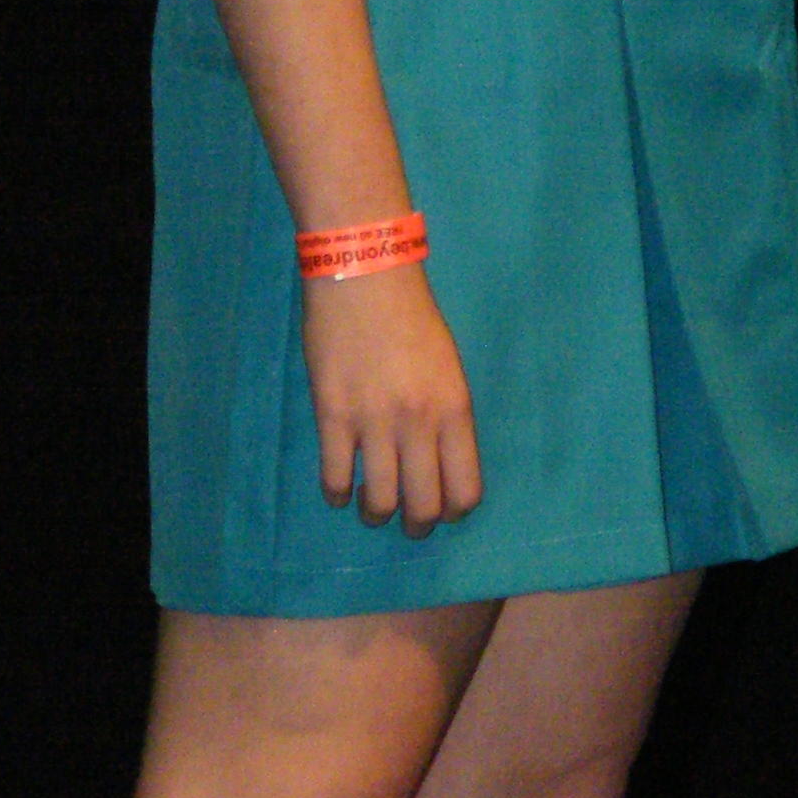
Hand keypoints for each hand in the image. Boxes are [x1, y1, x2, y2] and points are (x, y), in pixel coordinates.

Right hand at [299, 266, 482, 537]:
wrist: (365, 272)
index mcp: (454, 408)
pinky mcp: (332, 416)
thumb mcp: (447, 363)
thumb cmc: (410, 314)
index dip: (454, 510)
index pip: (465, 489)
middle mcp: (419, 422)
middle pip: (424, 506)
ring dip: (375, 514)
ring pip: (379, 503)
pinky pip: (335, 478)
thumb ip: (445, 413)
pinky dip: (337, 493)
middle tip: (407, 520)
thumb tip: (439, 461)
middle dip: (416, 524)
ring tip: (371, 506)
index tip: (443, 508)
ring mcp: (374, 422)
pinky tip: (339, 487)